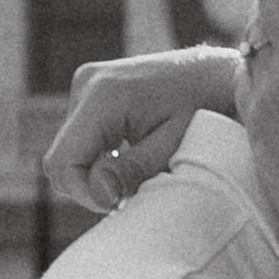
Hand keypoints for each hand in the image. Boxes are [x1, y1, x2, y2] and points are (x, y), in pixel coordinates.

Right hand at [42, 46, 246, 211]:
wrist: (216, 74)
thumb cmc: (203, 110)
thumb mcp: (172, 147)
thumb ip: (132, 172)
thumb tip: (100, 195)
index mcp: (103, 95)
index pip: (63, 161)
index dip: (84, 192)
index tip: (118, 204)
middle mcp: (86, 83)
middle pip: (62, 157)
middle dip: (91, 183)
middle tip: (130, 193)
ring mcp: (85, 84)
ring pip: (70, 149)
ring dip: (97, 170)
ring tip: (137, 173)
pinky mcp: (90, 90)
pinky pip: (80, 136)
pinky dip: (100, 155)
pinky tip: (131, 156)